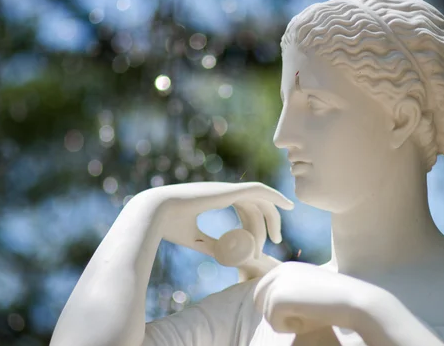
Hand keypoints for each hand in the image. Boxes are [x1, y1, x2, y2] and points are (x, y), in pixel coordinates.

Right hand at [137, 181, 293, 261]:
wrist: (156, 214)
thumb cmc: (169, 227)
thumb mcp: (195, 239)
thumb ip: (212, 244)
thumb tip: (225, 255)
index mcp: (214, 199)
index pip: (244, 208)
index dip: (257, 222)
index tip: (265, 240)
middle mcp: (222, 191)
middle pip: (255, 204)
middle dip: (269, 222)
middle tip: (277, 240)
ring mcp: (226, 189)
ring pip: (259, 202)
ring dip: (271, 220)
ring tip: (276, 239)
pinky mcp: (229, 190)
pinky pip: (258, 190)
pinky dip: (274, 195)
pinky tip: (287, 205)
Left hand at [253, 262, 381, 334]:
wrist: (352, 300)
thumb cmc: (335, 299)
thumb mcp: (308, 290)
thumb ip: (290, 292)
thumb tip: (270, 307)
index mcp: (285, 267)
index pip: (263, 290)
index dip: (275, 307)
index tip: (297, 312)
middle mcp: (278, 271)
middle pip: (258, 300)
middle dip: (275, 314)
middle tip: (301, 317)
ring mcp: (276, 284)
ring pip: (267, 314)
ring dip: (286, 322)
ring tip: (309, 316)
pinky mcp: (276, 299)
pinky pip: (274, 323)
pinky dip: (291, 328)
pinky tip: (309, 319)